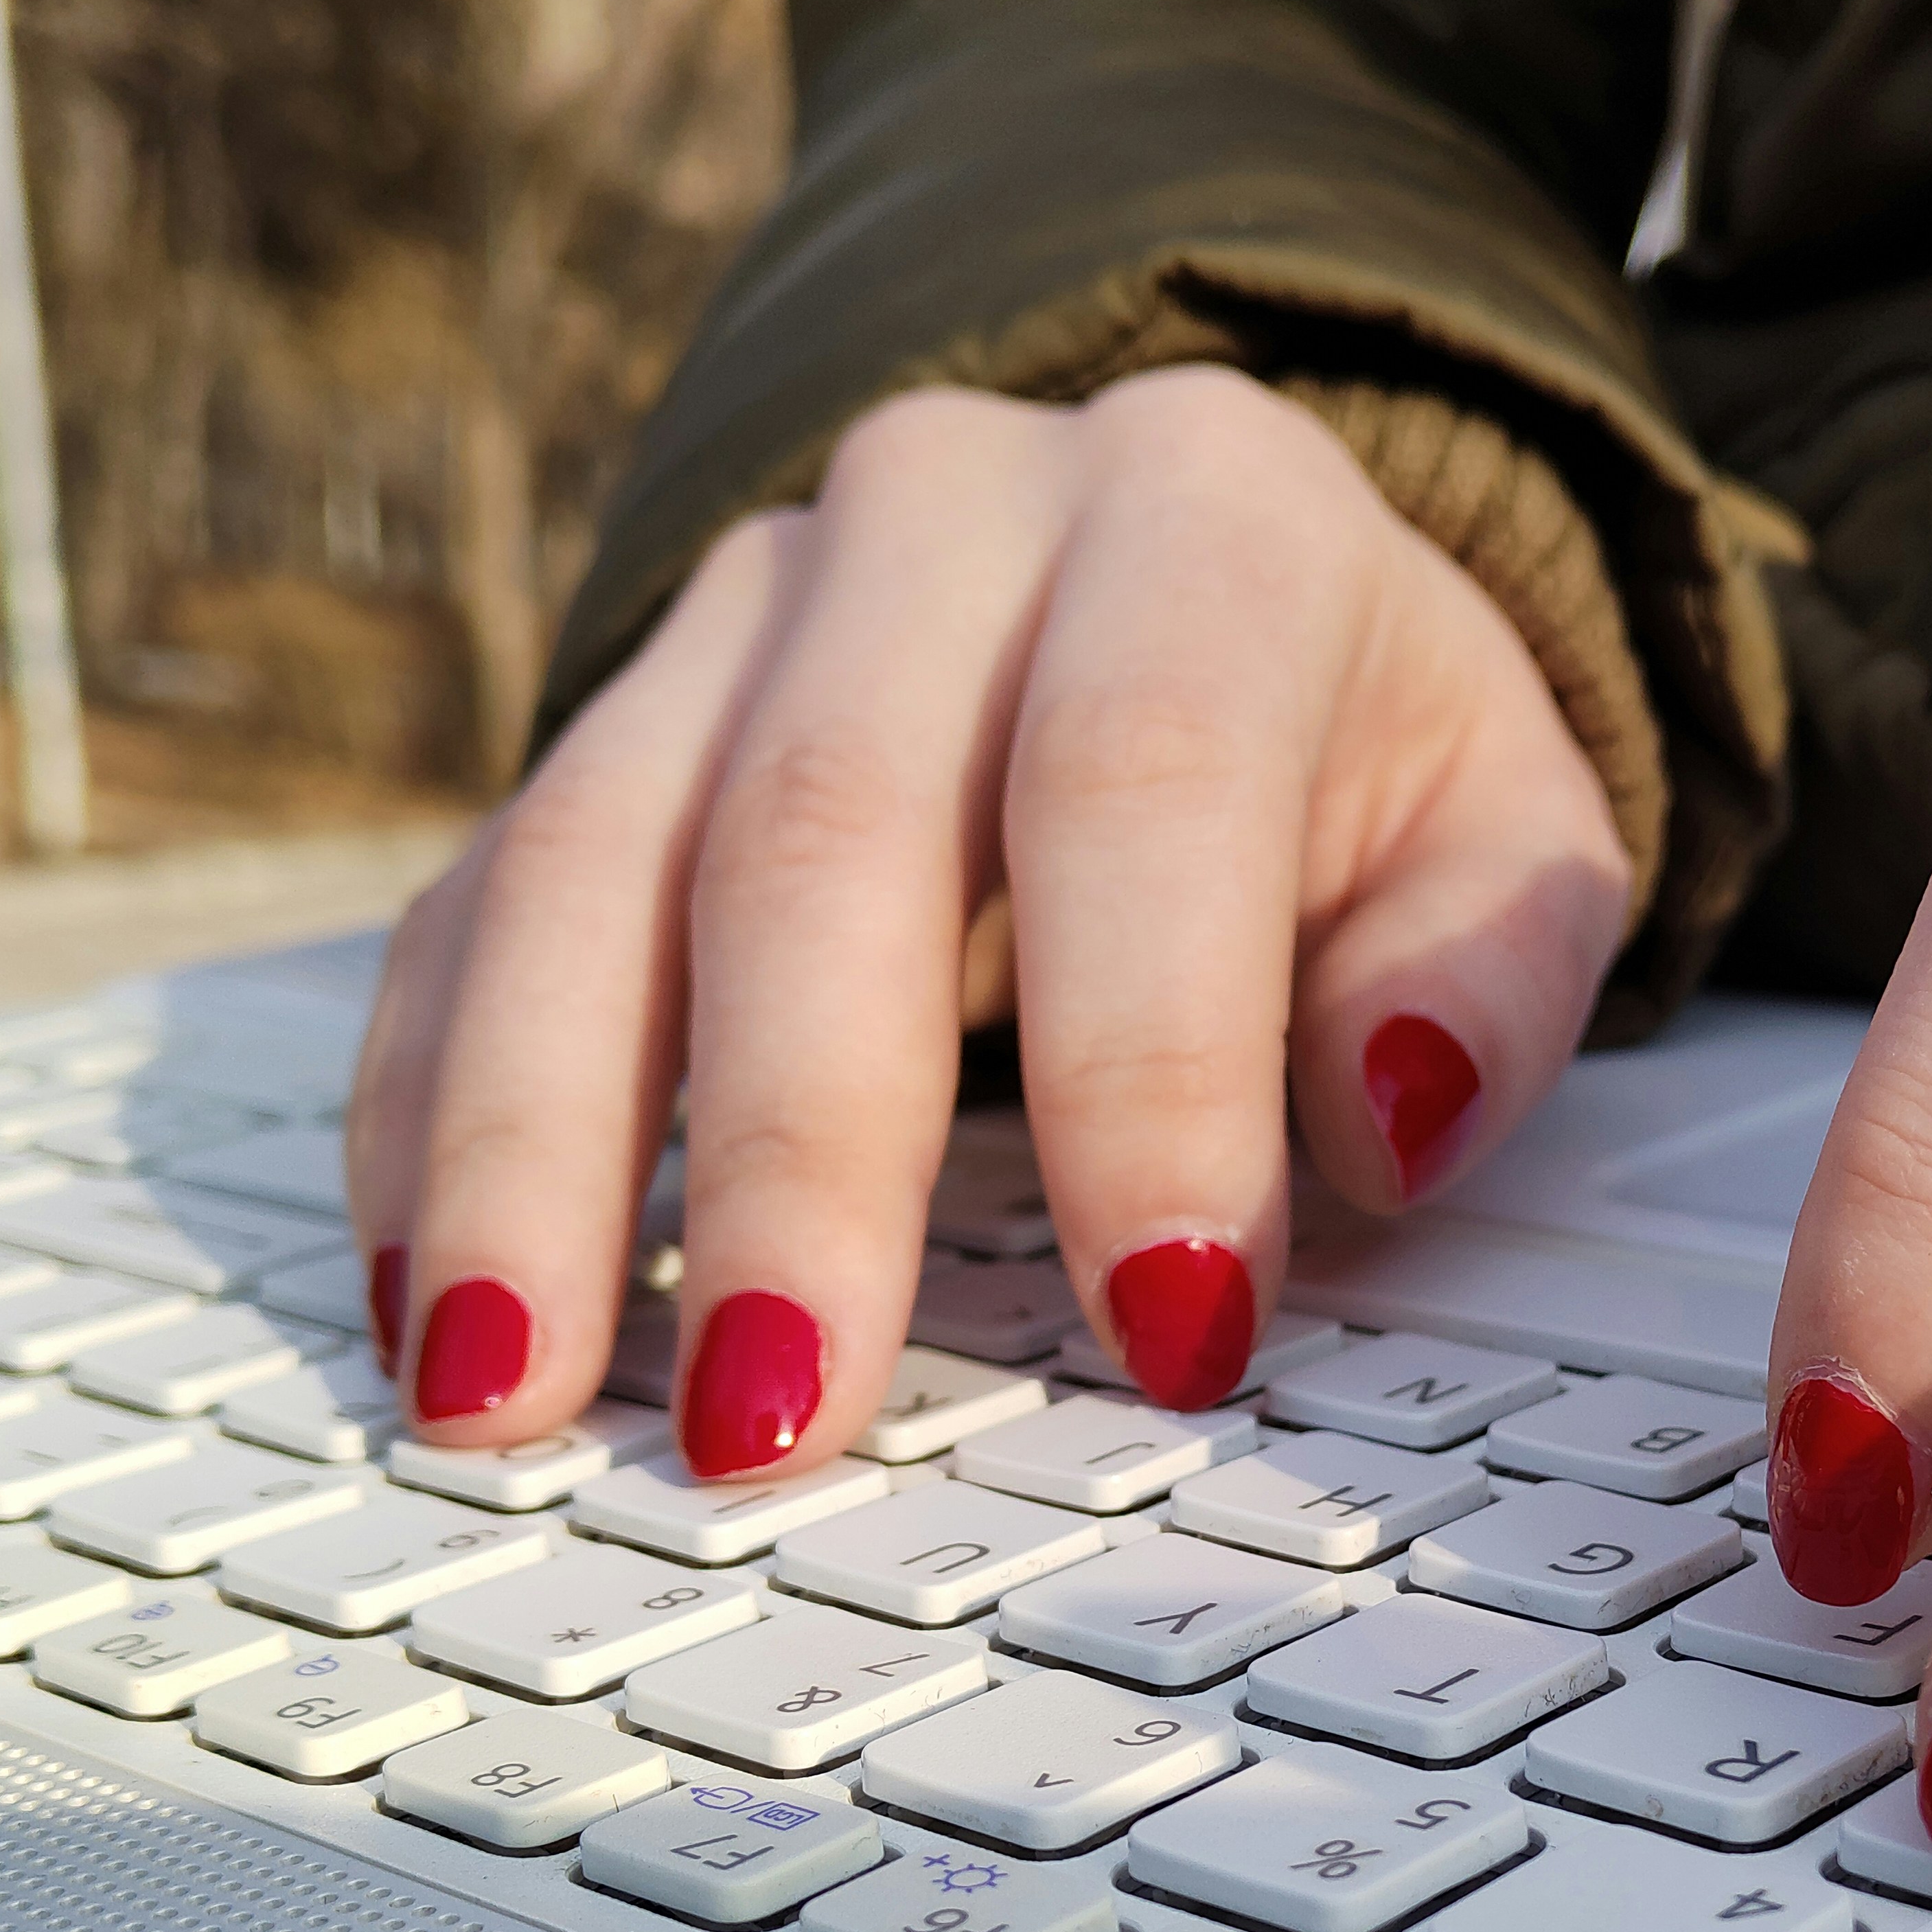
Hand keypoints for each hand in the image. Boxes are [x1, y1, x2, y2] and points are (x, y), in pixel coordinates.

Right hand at [345, 368, 1630, 1467]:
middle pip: (819, 829)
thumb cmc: (1351, 756)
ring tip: (513, 1396)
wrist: (1198, 576)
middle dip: (797, 1157)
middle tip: (784, 1419)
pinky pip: (467, 914)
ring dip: (536, 1157)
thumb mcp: (1504, 835)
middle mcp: (932, 519)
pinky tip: (428, 1309)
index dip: (1148, 1067)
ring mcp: (728, 617)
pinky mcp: (599, 733)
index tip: (1167, 1328)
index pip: (1145, 777)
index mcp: (1198, 512)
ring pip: (584, 866)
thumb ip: (1486, 975)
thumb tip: (1385, 1116)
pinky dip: (431, 1121)